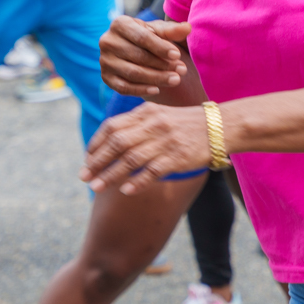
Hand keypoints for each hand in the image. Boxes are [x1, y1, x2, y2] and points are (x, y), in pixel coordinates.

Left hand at [80, 102, 210, 194]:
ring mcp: (166, 141)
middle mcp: (154, 124)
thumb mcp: (160, 114)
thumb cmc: (186, 123)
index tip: (87, 158)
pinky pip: (153, 171)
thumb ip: (136, 123)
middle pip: (117, 143)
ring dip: (111, 175)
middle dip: (97, 161)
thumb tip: (110, 140)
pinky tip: (126, 191)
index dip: (96, 143)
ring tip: (96, 187)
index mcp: (146, 112)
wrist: (220, 126)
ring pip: (131, 159)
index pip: (112, 126)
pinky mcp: (178, 157)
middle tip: (83, 176)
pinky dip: (138, 181)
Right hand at [99, 15, 191, 97]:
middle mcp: (107, 41)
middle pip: (138, 56)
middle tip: (182, 70)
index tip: (177, 55)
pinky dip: (141, 90)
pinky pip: (123, 87)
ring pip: (132, 73)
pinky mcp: (106, 77)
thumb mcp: (160, 31)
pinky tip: (157, 90)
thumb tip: (188, 28)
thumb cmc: (149, 37)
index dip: (161, 47)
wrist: (135, 50)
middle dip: (162, 64)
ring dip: (156, 78)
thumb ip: (172, 30)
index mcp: (119, 24)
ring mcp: (105, 61)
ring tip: (175, 80)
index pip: (142, 37)